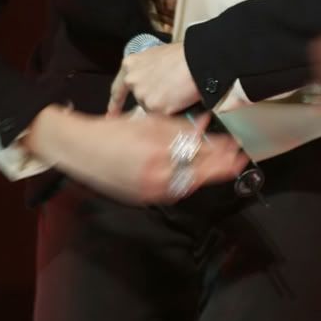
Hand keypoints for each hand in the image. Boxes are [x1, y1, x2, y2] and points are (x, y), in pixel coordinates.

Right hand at [24, 106, 245, 204]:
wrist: (80, 149)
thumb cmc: (111, 132)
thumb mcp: (148, 123)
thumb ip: (178, 128)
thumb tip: (204, 126)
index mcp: (159, 155)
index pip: (200, 157)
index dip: (222, 154)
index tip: (238, 149)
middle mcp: (157, 177)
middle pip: (199, 174)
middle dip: (221, 167)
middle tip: (239, 160)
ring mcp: (150, 191)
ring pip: (188, 184)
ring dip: (206, 175)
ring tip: (224, 166)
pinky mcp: (144, 197)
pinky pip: (173, 190)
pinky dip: (187, 181)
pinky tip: (196, 173)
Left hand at [107, 41, 200, 115]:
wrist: (197, 60)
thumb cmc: (183, 55)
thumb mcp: (156, 57)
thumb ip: (146, 71)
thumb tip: (151, 82)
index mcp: (130, 65)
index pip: (118, 89)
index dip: (115, 103)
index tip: (111, 114)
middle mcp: (133, 81)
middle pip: (140, 99)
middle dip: (153, 100)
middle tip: (168, 94)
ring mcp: (143, 96)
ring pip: (153, 109)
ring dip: (164, 105)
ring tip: (179, 89)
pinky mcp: (156, 107)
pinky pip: (164, 115)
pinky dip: (174, 110)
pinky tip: (181, 97)